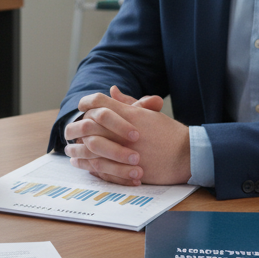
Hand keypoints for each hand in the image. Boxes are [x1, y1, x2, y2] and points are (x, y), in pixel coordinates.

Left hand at [64, 87, 189, 185]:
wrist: (187, 155)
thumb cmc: (169, 133)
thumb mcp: (149, 114)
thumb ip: (127, 103)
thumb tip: (111, 90)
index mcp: (128, 114)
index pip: (98, 102)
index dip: (86, 103)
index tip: (82, 109)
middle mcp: (123, 131)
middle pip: (88, 124)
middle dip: (76, 127)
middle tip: (72, 131)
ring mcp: (123, 150)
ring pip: (89, 147)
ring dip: (77, 148)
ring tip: (72, 150)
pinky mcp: (125, 168)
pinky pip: (98, 166)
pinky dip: (86, 165)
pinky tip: (81, 164)